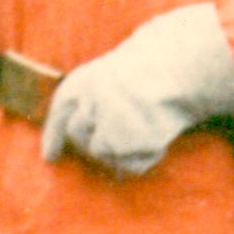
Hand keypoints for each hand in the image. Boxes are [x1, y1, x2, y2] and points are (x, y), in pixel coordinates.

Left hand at [38, 3, 233, 176]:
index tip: (50, 158)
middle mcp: (87, 101)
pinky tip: (159, 140)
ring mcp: (103, 121)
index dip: (52, 137)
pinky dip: (142, 160)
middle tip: (120, 135)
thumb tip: (85, 137)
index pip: (60, 112)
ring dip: (121, 150)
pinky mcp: (122, 142)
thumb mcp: (115, 76)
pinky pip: (127, 166)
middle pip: (78, 136)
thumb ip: (93, 102)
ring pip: (101, 153)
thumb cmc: (155, 71)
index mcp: (83, 81)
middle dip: (92, 141)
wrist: (184, 67)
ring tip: (148, 127)